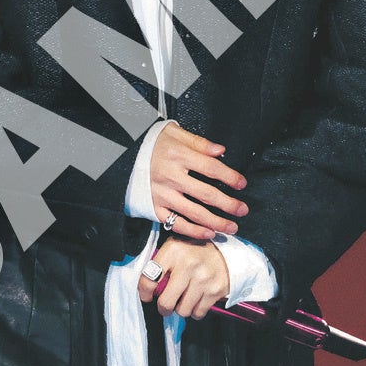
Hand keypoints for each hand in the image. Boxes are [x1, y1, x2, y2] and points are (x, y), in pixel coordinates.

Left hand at [138, 238, 229, 319]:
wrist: (228, 251)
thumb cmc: (196, 250)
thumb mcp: (176, 246)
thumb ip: (161, 262)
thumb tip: (146, 286)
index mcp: (173, 250)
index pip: (149, 277)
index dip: (144, 291)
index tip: (146, 296)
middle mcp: (188, 264)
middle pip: (166, 301)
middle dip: (163, 307)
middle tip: (165, 304)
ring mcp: (203, 279)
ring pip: (182, 311)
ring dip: (181, 308)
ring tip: (184, 298)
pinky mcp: (215, 290)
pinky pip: (197, 313)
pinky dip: (195, 310)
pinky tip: (197, 299)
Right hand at [150, 121, 247, 240]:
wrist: (121, 155)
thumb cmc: (152, 143)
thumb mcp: (174, 133)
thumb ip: (198, 143)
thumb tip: (221, 151)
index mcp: (177, 155)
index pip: (210, 168)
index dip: (229, 176)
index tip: (242, 184)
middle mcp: (170, 176)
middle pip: (206, 193)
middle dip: (228, 204)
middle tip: (243, 210)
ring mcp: (162, 194)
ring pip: (194, 212)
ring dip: (216, 222)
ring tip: (232, 227)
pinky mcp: (154, 207)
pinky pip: (176, 223)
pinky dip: (193, 231)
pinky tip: (209, 233)